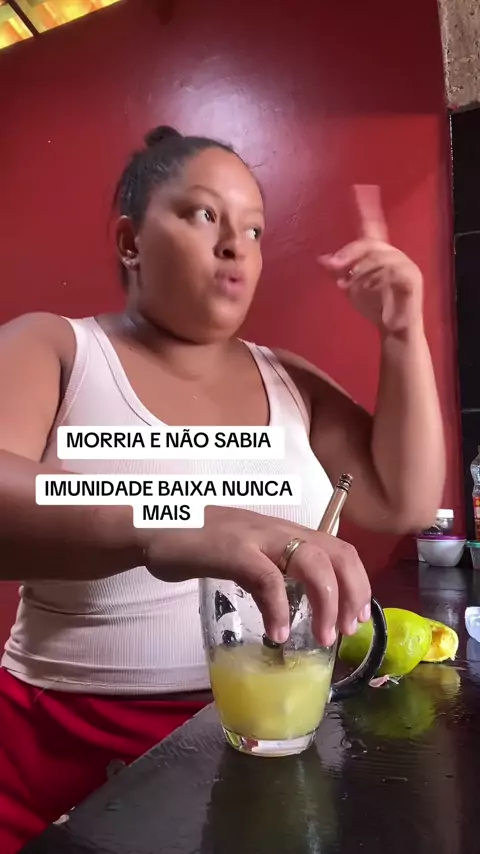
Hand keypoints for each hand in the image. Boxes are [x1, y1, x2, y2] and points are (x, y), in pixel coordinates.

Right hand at [142, 505, 370, 646]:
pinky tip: (278, 632)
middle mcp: (278, 531)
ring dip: (325, 605)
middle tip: (345, 631)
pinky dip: (279, 609)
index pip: (340, 549)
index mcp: (285, 532)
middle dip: (352, 595)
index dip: (358, 583)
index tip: (356, 616)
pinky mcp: (231, 551)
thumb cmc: (196, 540)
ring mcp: (256, 538)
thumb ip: (270, 569)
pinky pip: (267, 579)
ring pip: (312, 563)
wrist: (151, 522)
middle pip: (338, 555)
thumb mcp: (245, 551)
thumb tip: (291, 605)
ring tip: (323, 638)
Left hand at [319, 185, 422, 335]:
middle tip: (334, 265)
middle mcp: (394, 255)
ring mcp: (405, 265)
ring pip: (378, 260)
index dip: (366, 209)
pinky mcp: (412, 279)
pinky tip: (369, 290)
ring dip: (361, 275)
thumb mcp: (352, 287)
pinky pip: (392, 273)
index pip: (372, 228)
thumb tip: (321, 258)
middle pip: (370, 244)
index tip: (358, 190)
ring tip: (352, 288)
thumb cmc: (376, 306)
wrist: (395, 330)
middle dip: (350, 253)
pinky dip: (377, 282)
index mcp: (379, 255)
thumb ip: (338, 272)